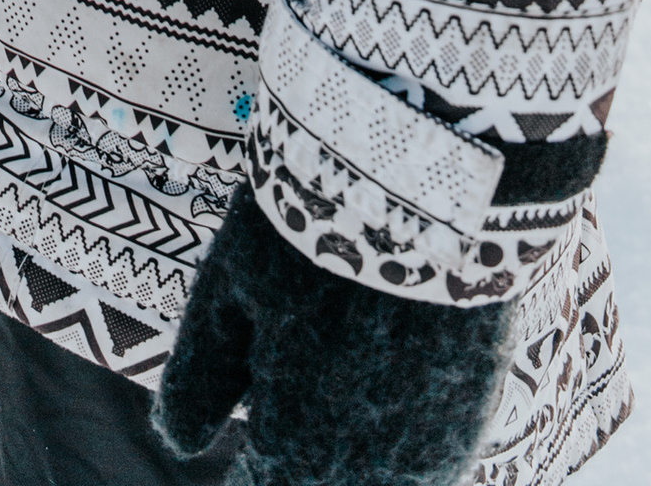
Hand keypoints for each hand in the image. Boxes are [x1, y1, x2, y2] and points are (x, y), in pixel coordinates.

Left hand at [155, 190, 510, 485]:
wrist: (424, 194)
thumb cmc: (307, 234)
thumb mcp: (229, 294)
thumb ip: (199, 382)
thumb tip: (176, 444)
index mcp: (296, 455)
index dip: (249, 467)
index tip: (248, 431)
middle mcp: (368, 477)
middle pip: (319, 481)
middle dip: (296, 451)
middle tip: (291, 364)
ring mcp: (431, 455)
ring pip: (375, 474)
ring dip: (350, 442)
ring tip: (340, 350)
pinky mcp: (475, 418)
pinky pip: (424, 450)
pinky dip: (398, 423)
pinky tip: (387, 358)